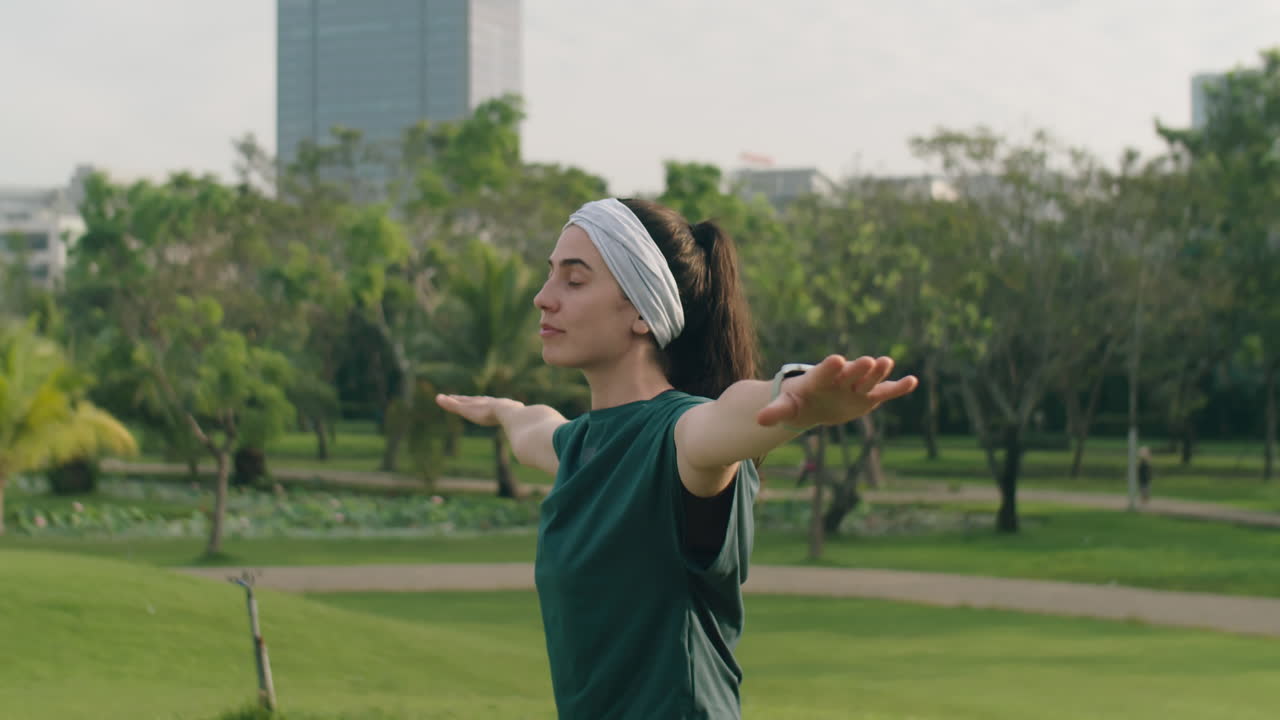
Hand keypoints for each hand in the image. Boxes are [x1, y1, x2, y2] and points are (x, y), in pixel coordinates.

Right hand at [435, 394, 522, 426]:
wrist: (508, 413)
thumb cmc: (485, 413)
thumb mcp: (467, 410)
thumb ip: (453, 405)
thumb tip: (437, 397)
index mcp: (478, 402)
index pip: (465, 400)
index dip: (456, 399)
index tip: (449, 396)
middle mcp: (489, 402)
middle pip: (477, 400)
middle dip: (469, 400)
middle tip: (463, 399)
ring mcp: (501, 406)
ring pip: (492, 404)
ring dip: (487, 404)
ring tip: (485, 404)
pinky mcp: (512, 412)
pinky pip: (505, 411)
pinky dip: (502, 412)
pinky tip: (506, 413)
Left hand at [756, 355, 918, 429]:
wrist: (813, 401)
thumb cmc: (797, 402)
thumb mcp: (786, 408)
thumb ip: (776, 412)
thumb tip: (759, 421)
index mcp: (819, 380)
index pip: (823, 372)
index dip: (829, 367)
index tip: (836, 360)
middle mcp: (840, 380)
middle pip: (850, 373)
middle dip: (858, 368)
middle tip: (867, 360)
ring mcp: (856, 387)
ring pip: (869, 379)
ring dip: (878, 372)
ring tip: (887, 362)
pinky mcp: (868, 396)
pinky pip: (885, 392)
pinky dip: (898, 388)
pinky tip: (912, 381)